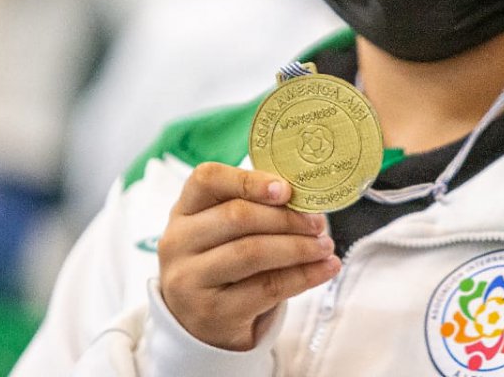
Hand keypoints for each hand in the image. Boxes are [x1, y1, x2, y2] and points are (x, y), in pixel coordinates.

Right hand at [157, 163, 340, 350]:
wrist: (198, 324)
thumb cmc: (220, 263)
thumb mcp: (221, 231)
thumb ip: (252, 208)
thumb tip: (304, 201)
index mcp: (183, 211)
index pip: (207, 179)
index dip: (248, 180)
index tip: (286, 189)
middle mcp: (178, 242)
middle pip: (237, 217)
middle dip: (286, 218)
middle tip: (318, 223)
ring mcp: (190, 280)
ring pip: (253, 253)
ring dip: (299, 247)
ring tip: (325, 246)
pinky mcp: (212, 313)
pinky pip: (267, 288)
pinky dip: (303, 276)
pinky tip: (325, 269)